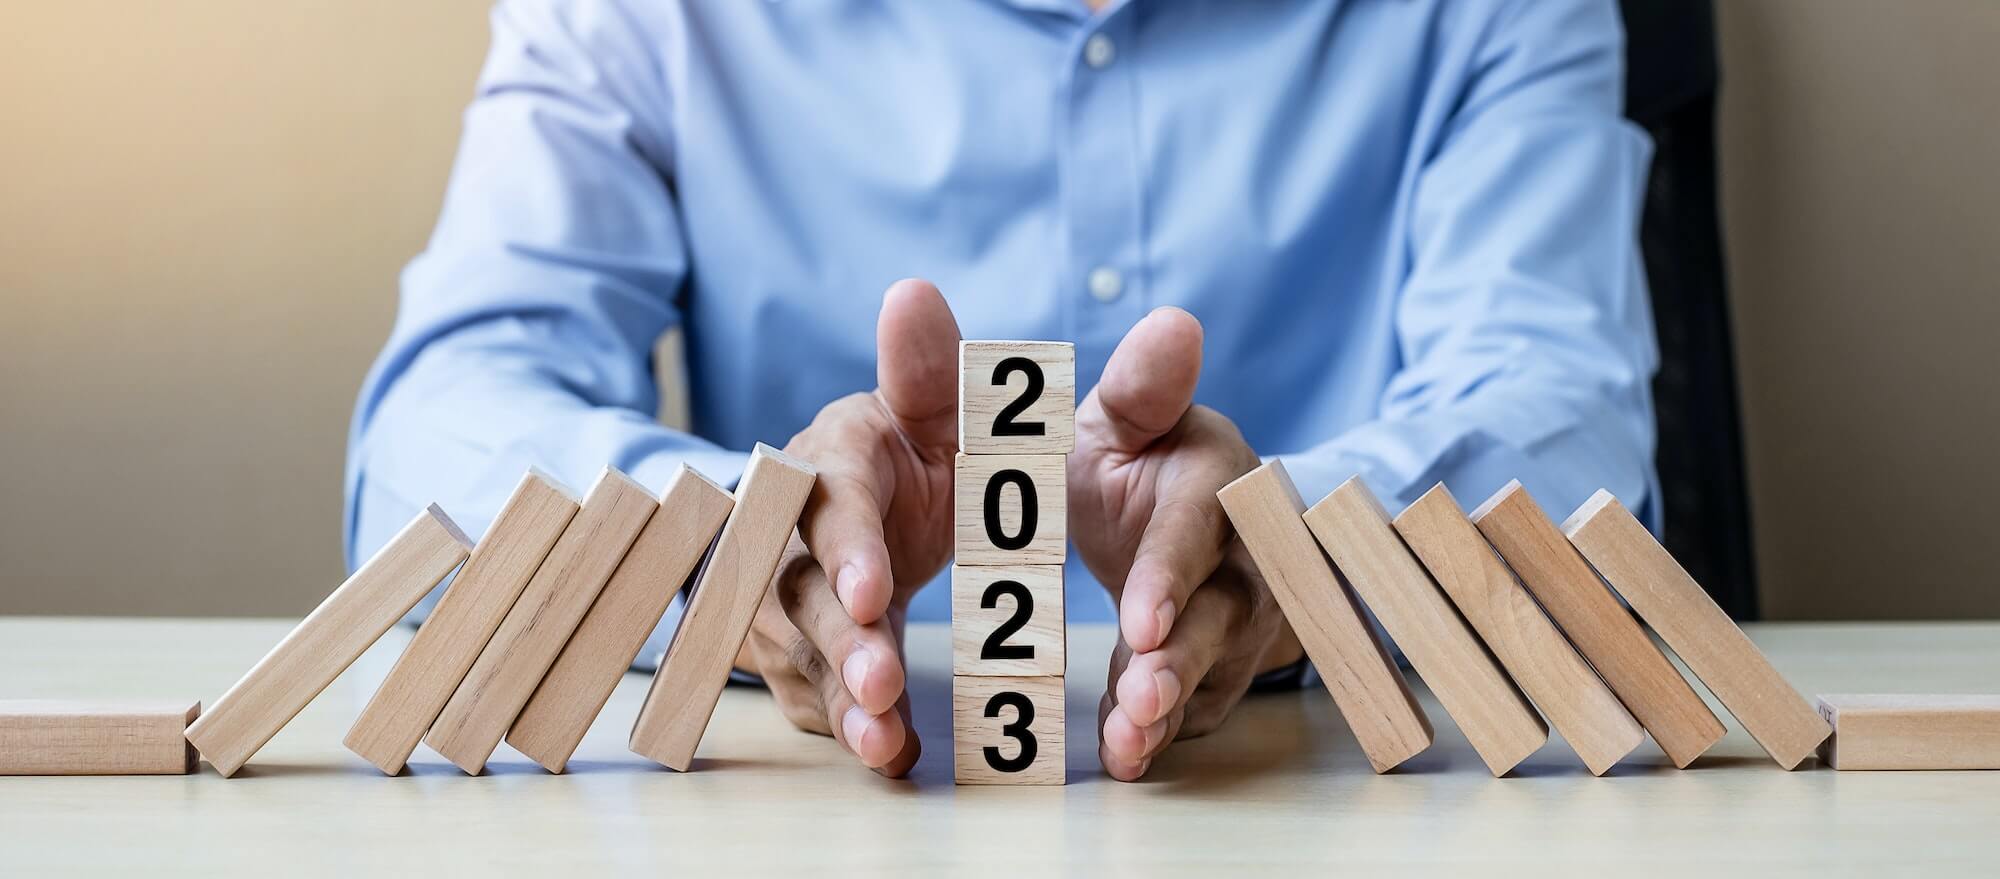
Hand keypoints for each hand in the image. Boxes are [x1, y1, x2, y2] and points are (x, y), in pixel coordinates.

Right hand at [736, 279, 960, 775]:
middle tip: (884, 685)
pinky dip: (847, 726)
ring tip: (883, 741)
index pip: (829, 503)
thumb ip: (928, 369)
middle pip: (799, 591)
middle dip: (842, 641)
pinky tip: (891, 754)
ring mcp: (774, 598)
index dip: (847, 549)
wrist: (850, 503)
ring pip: (797, 654)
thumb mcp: (926, 410)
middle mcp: (782, 532)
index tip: (875, 590)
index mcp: (825, 463)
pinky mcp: (785, 653)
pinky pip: (808, 696)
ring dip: (839, 699)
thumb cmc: (902, 452)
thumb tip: (913, 291)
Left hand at [1068, 308, 1303, 780]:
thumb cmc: (1141, 459)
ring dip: (1169, 709)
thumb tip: (1175, 325)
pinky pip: (1199, 705)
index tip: (1142, 623)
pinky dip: (1164, 732)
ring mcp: (1242, 616)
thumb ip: (1141, 386)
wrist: (1179, 514)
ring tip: (1128, 742)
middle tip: (1138, 698)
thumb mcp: (1126, 418)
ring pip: (1213, 670)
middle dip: (1180, 662)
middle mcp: (1246, 553)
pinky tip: (1127, 755)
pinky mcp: (1223, 666)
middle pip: (1222, 613)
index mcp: (1217, 480)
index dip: (1171, 575)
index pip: (1199, 528)